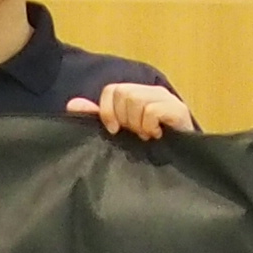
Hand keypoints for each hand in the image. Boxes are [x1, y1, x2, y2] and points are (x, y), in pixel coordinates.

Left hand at [69, 82, 197, 140]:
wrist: (179, 162)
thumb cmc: (150, 148)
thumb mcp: (121, 131)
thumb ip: (99, 117)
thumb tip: (73, 104)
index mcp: (136, 93)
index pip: (111, 90)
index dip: (107, 112)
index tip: (114, 130)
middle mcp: (151, 91)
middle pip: (123, 93)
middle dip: (124, 119)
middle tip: (135, 134)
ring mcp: (166, 98)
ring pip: (136, 99)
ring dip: (137, 124)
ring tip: (146, 136)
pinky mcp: (178, 109)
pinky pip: (151, 110)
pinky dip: (149, 125)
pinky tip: (156, 136)